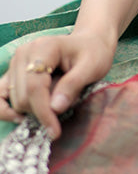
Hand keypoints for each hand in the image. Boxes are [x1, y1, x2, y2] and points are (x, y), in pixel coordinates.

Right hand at [0, 30, 115, 138]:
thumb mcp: (92, 67)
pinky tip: (22, 118)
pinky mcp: (13, 72)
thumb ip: (73, 85)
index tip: (54, 131)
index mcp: (44, 47)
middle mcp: (24, 53)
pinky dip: (6, 110)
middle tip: (61, 112)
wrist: (89, 43)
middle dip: (40, 112)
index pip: (35, 87)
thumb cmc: (93, 53)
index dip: (43, 112)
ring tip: (54, 104)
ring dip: (31, 110)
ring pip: (14, 100)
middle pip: (23, 96)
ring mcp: (16, 62)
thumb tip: (55, 108)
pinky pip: (0, 95)